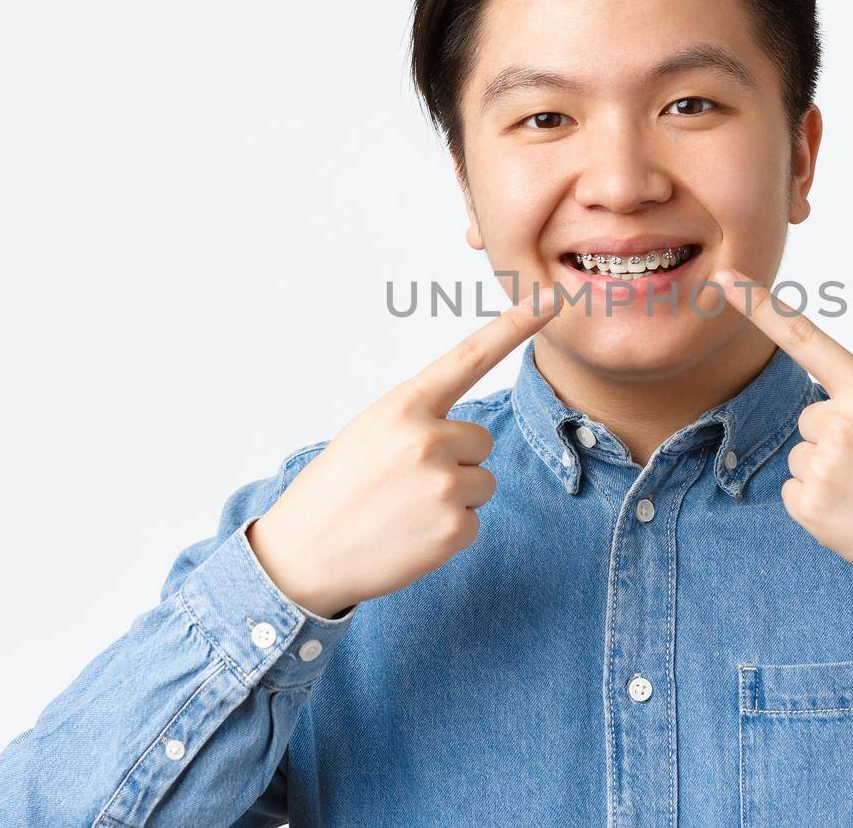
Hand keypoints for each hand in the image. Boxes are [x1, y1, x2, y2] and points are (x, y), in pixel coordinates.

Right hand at [248, 289, 560, 618]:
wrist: (302, 554)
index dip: (514, 325)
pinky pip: (473, 521)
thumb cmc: (337, 488)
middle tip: (406, 483)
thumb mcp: (370, 432)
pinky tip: (409, 536)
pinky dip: (447, 532)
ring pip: (482, 482)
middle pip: (480, 440)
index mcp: (403, 406)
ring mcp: (442, 485)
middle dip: (456, 461)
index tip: (550, 297)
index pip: (469, 357)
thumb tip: (467, 434)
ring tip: (404, 510)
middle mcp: (427, 439)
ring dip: (454, 497)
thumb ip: (419, 420)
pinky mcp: (452, 528)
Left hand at [712, 268, 852, 614]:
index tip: (724, 280)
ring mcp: (824, 467)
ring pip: (802, 457)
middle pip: (809, 419)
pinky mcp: (811, 507)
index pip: (805, 339)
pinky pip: (795, 492)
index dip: (759, 307)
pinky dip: (820, 505)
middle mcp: (841, 423)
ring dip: (829, 473)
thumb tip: (829, 404)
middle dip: (836, 439)